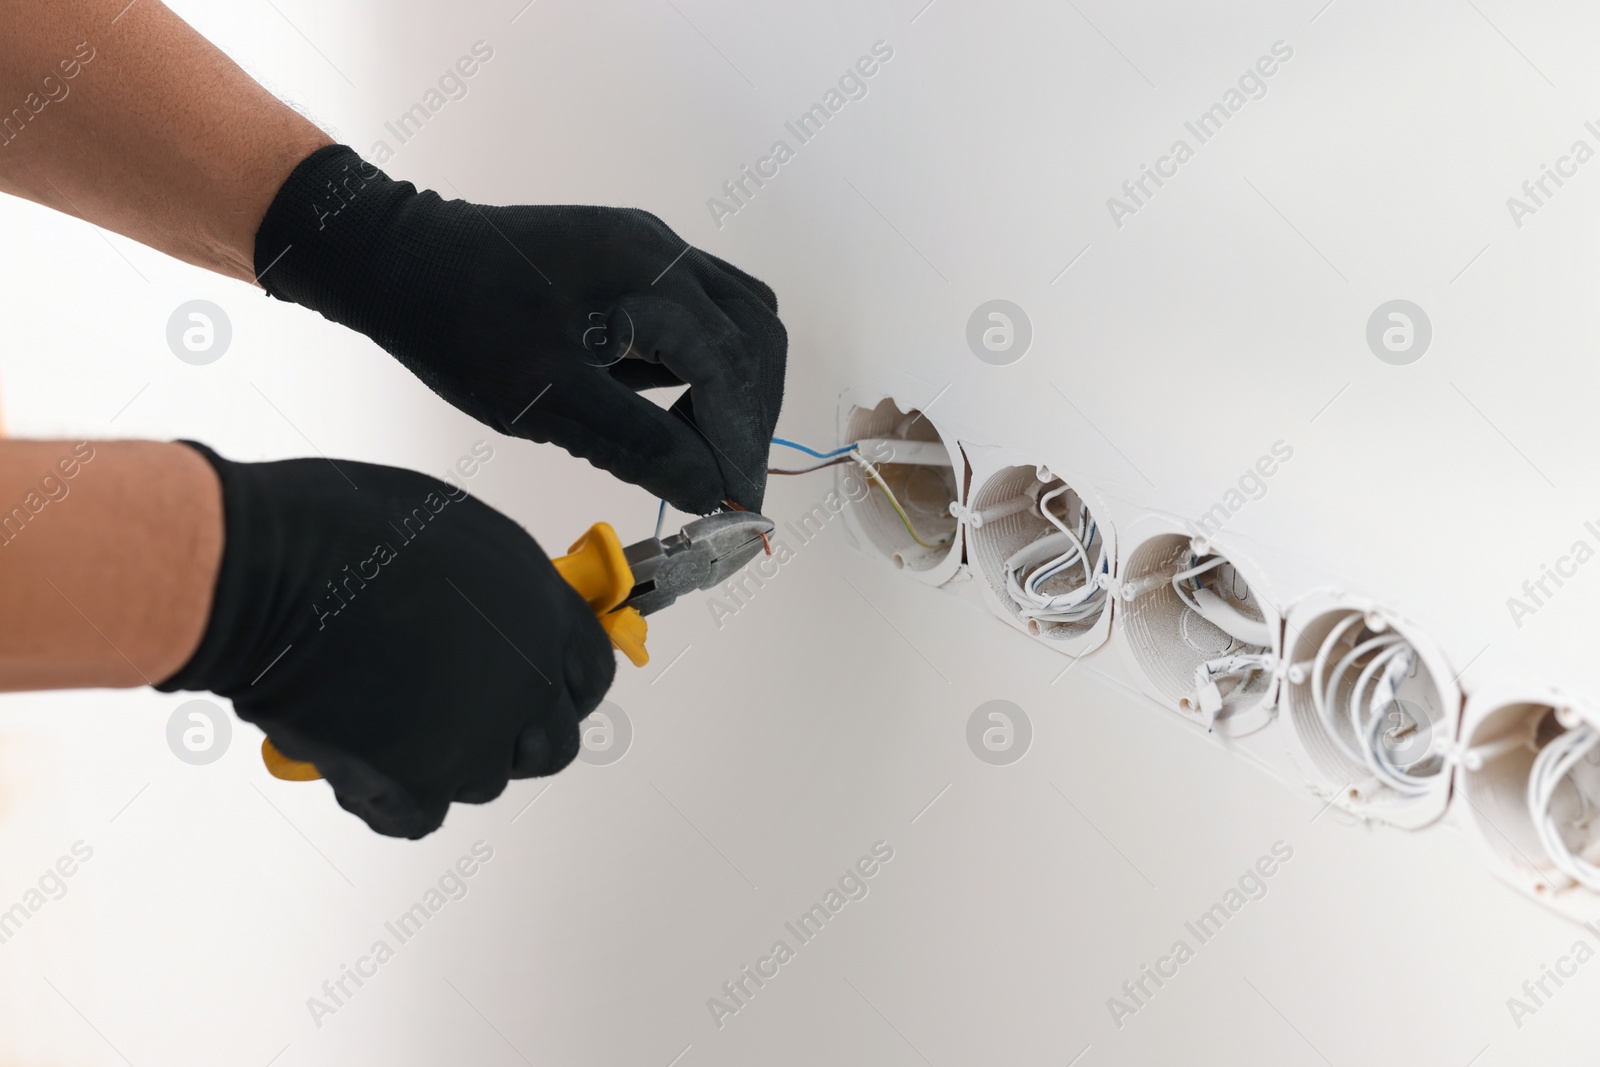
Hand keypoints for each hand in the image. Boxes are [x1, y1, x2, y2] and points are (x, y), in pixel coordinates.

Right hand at [157, 443, 614, 838]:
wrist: (270, 571)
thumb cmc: (344, 528)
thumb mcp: (458, 532)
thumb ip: (497, 590)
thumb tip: (495, 616)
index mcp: (543, 611)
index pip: (590, 675)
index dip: (558, 686)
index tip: (537, 690)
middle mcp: (525, 681)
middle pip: (550, 742)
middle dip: (512, 735)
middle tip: (459, 714)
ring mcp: (475, 738)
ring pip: (482, 779)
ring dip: (444, 760)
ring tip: (389, 716)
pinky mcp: (415, 781)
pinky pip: (418, 816)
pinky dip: (389, 797)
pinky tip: (361, 759)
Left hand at [253, 145, 786, 514]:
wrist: (394, 257)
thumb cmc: (461, 327)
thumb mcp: (546, 402)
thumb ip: (637, 444)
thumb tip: (708, 488)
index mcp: (651, 280)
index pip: (732, 370)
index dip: (740, 444)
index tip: (736, 503)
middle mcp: (663, 252)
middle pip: (756, 339)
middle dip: (751, 416)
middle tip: (727, 481)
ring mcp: (649, 246)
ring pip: (740, 317)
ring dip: (738, 386)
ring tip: (704, 445)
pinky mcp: (630, 253)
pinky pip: (703, 305)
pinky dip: (710, 359)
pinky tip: (677, 400)